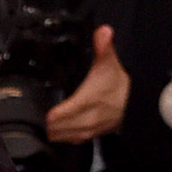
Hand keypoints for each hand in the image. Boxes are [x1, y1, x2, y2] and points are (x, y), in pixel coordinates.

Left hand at [45, 24, 128, 144]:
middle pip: (61, 127)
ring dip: (55, 132)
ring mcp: (90, 128)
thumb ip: (103, 46)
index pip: (66, 112)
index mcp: (88, 100)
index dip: (53, 115)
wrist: (135, 100)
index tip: (45, 114)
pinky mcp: (92, 134)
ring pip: (66, 136)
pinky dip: (64, 137)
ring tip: (43, 128)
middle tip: (36, 120)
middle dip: (48, 124)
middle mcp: (88, 117)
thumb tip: (104, 31)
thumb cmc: (119, 83)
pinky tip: (57, 134)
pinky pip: (74, 140)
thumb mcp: (109, 61)